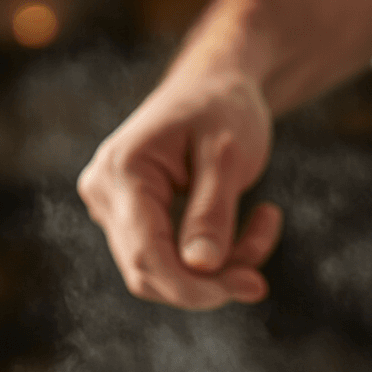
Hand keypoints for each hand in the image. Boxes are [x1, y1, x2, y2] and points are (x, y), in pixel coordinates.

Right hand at [77, 61, 282, 309]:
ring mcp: (115, 210)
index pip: (146, 255)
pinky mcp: (134, 222)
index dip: (193, 288)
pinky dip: (216, 258)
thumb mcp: (228, 154)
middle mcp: (105, 194)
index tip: (251, 287)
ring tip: (265, 224)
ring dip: (218, 271)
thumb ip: (213, 210)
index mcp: (121, 171)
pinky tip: (255, 222)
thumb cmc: (222, 107)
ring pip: (164, 274)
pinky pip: (172, 262)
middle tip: (261, 277)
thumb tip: (200, 267)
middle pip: (151, 273)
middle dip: (210, 283)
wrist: (214, 83)